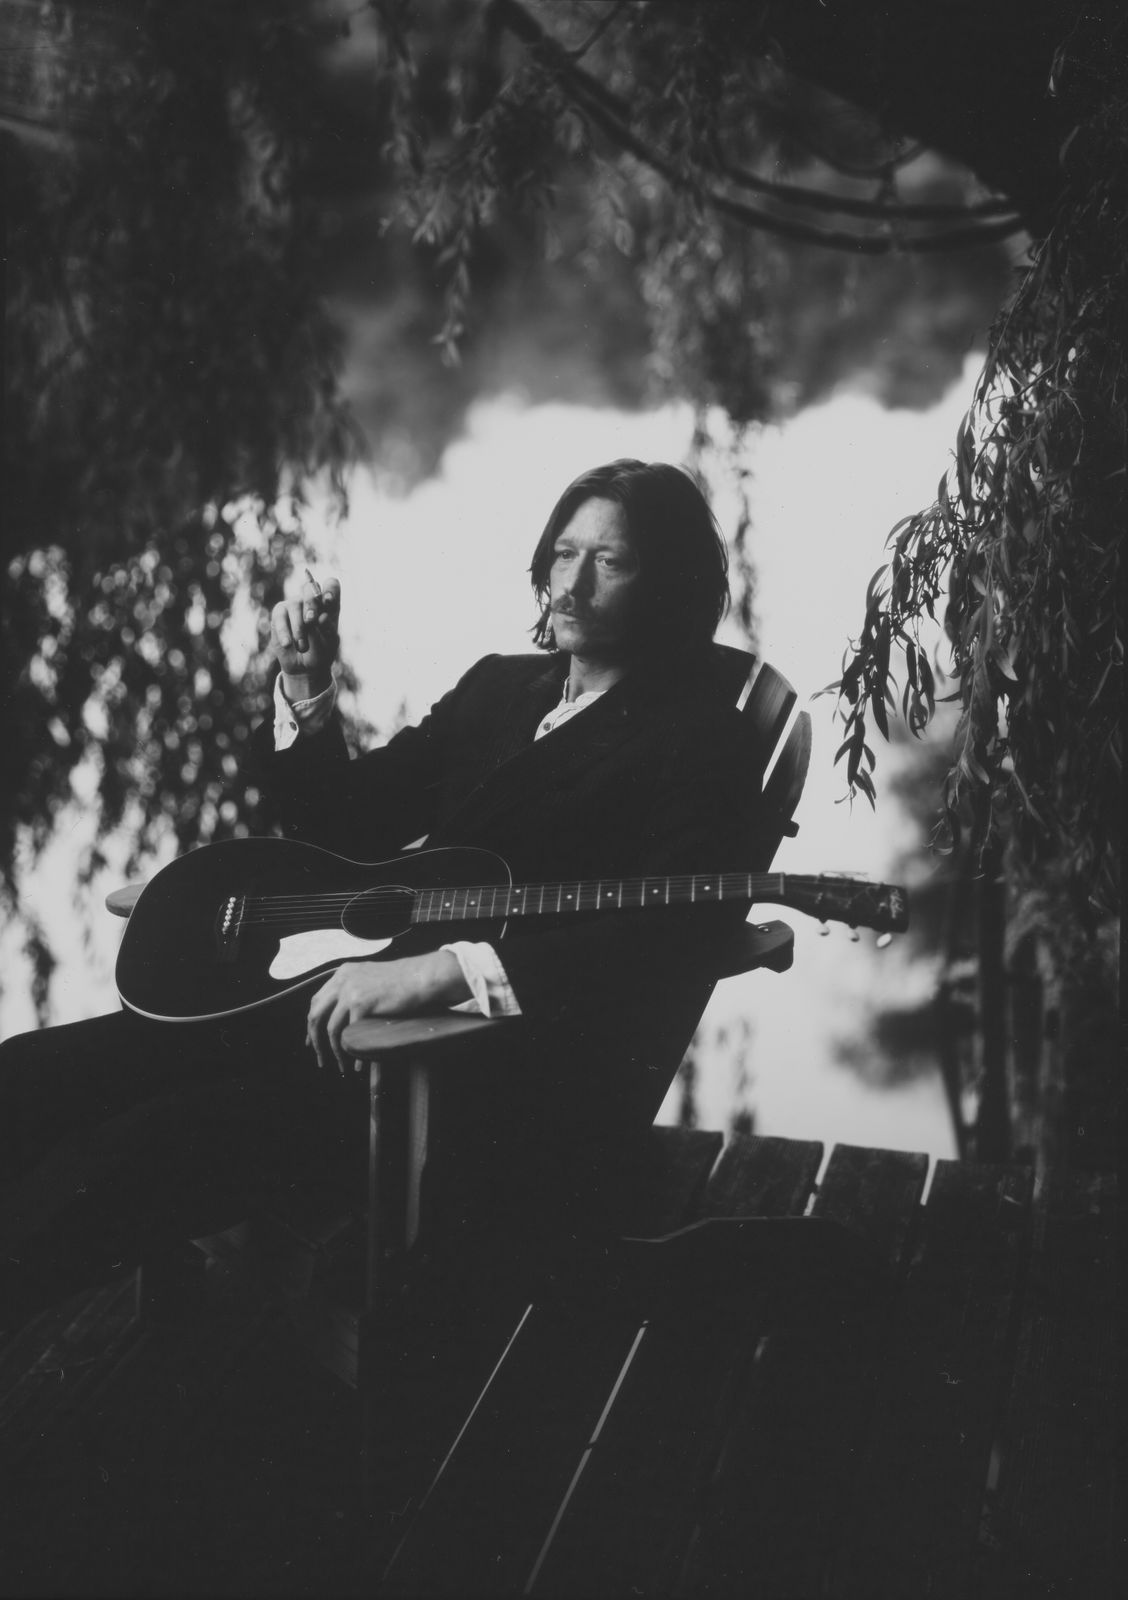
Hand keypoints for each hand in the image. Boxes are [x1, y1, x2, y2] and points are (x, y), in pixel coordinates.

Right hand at [270, 572, 340, 700]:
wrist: (305, 667)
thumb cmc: (321, 652)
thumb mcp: (328, 643)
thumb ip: (326, 629)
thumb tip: (322, 617)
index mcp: (329, 605)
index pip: (331, 586)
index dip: (330, 590)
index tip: (328, 601)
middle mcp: (312, 601)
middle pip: (311, 588)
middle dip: (311, 604)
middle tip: (311, 621)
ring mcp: (295, 605)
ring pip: (295, 604)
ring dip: (299, 626)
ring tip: (302, 646)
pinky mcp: (280, 613)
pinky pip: (280, 616)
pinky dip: (284, 631)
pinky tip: (288, 644)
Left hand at [306, 952, 471, 1074]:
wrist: (423, 976)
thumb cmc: (405, 980)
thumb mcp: (372, 978)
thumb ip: (355, 990)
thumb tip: (345, 1014)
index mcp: (343, 973)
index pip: (317, 1001)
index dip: (312, 1023)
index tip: (312, 1041)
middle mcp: (342, 980)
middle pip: (315, 1014)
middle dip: (314, 1039)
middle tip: (320, 1057)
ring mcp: (350, 991)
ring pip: (331, 1029)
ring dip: (334, 1051)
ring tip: (342, 1066)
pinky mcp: (362, 1003)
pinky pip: (349, 1034)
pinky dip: (353, 1053)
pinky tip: (359, 1065)